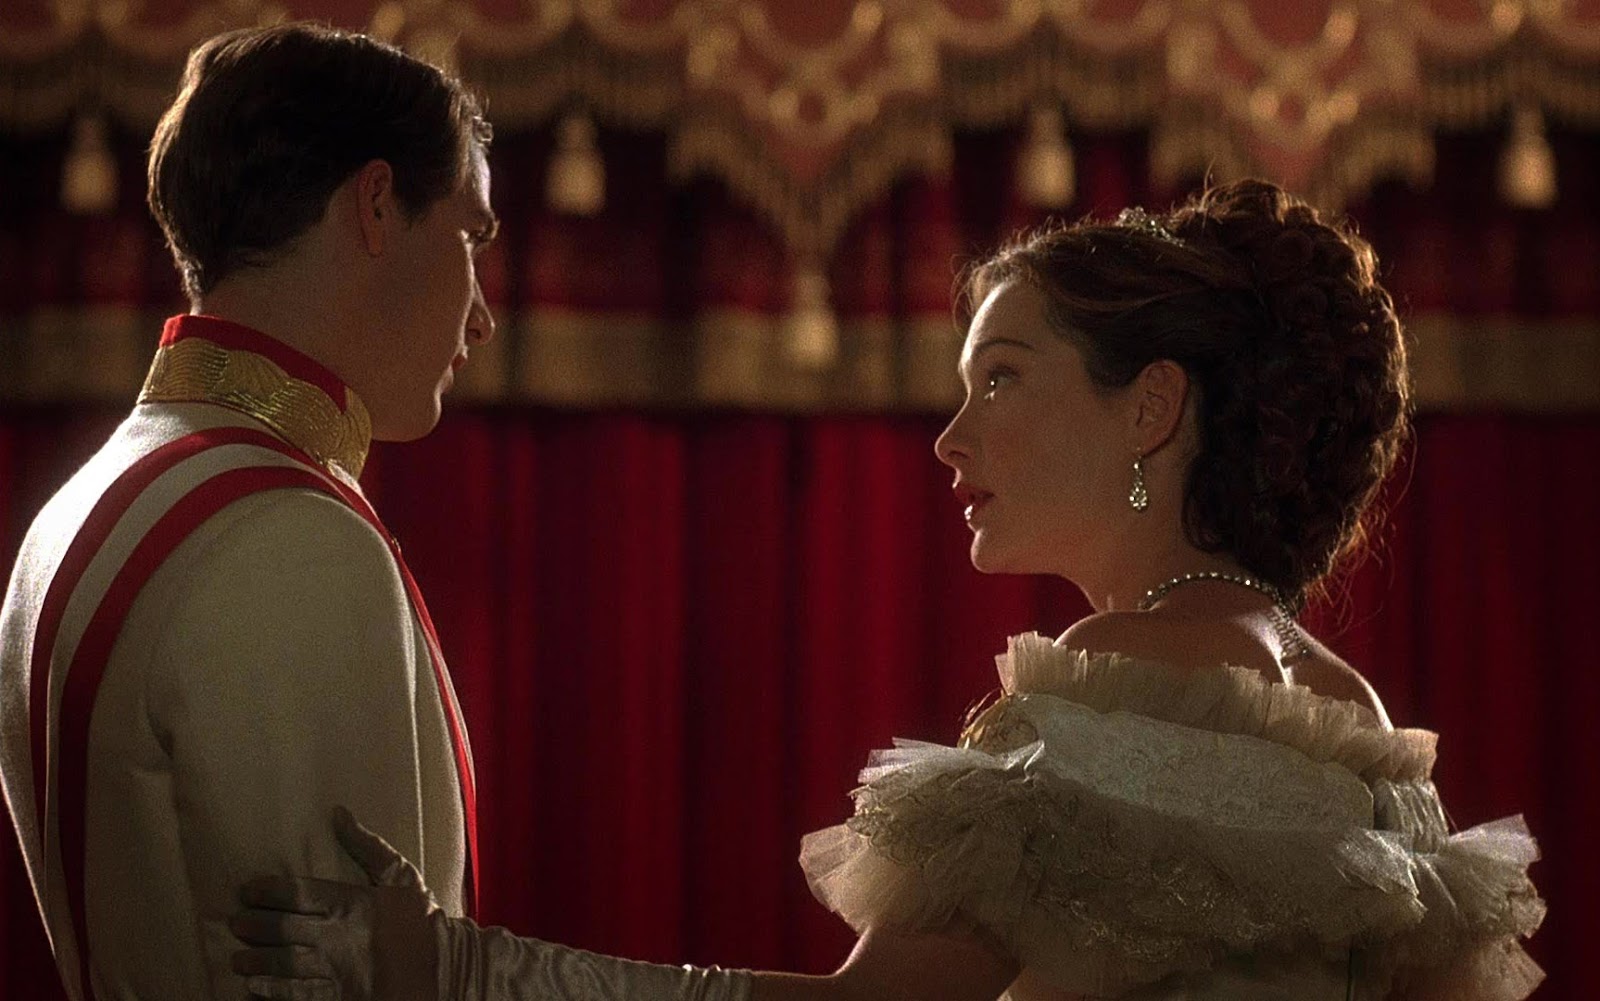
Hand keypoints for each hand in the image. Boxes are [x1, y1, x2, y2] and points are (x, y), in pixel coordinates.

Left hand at [232, 806, 441, 1000]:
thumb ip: (367, 846)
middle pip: (282, 929)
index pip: (297, 893)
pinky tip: (255, 988)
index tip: (247, 890)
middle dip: (254, 926)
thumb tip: (338, 813)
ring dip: (256, 961)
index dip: (267, 891)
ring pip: (284, 964)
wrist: (445, 968)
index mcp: (351, 903)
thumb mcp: (400, 875)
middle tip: (235, 923)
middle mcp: (337, 936)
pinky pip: (298, 995)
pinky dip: (273, 991)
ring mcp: (336, 971)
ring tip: (238, 958)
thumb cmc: (421, 920)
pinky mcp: (339, 998)